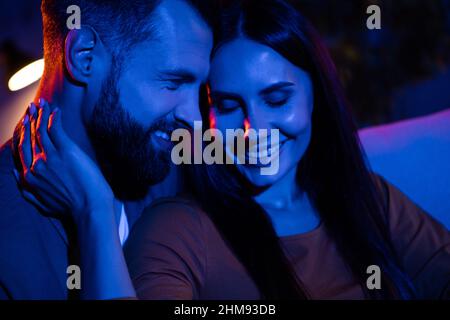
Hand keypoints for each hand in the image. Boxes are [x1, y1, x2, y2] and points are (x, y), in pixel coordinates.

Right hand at [12, 98, 113, 222]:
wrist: (89, 209)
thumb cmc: (71, 209)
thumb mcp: (41, 205)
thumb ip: (28, 192)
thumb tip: (19, 178)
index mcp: (29, 178)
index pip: (21, 150)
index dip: (21, 135)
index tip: (23, 124)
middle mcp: (35, 165)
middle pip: (28, 137)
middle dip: (28, 120)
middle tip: (30, 109)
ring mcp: (50, 157)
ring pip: (40, 130)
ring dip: (40, 115)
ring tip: (41, 104)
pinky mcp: (66, 151)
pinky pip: (55, 129)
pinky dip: (53, 118)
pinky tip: (55, 111)